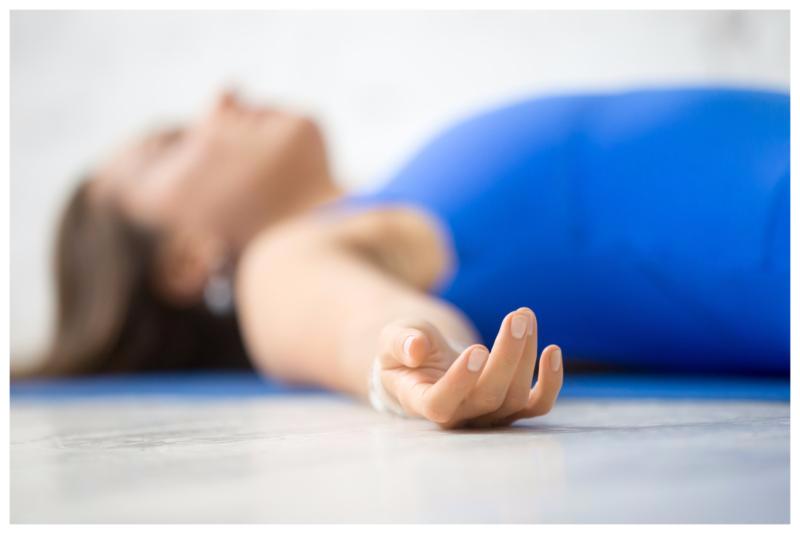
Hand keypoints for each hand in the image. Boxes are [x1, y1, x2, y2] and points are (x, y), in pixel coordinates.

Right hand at [376, 308, 562, 428]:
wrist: (425, 365)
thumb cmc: (406, 351)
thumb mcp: (393, 340)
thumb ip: (400, 343)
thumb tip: (415, 347)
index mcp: (423, 401)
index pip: (442, 404)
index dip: (460, 382)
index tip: (476, 348)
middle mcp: (459, 415)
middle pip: (489, 397)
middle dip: (508, 356)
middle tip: (517, 318)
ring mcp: (488, 415)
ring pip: (515, 397)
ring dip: (526, 356)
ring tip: (524, 316)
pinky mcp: (512, 407)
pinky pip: (538, 405)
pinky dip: (551, 382)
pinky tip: (552, 350)